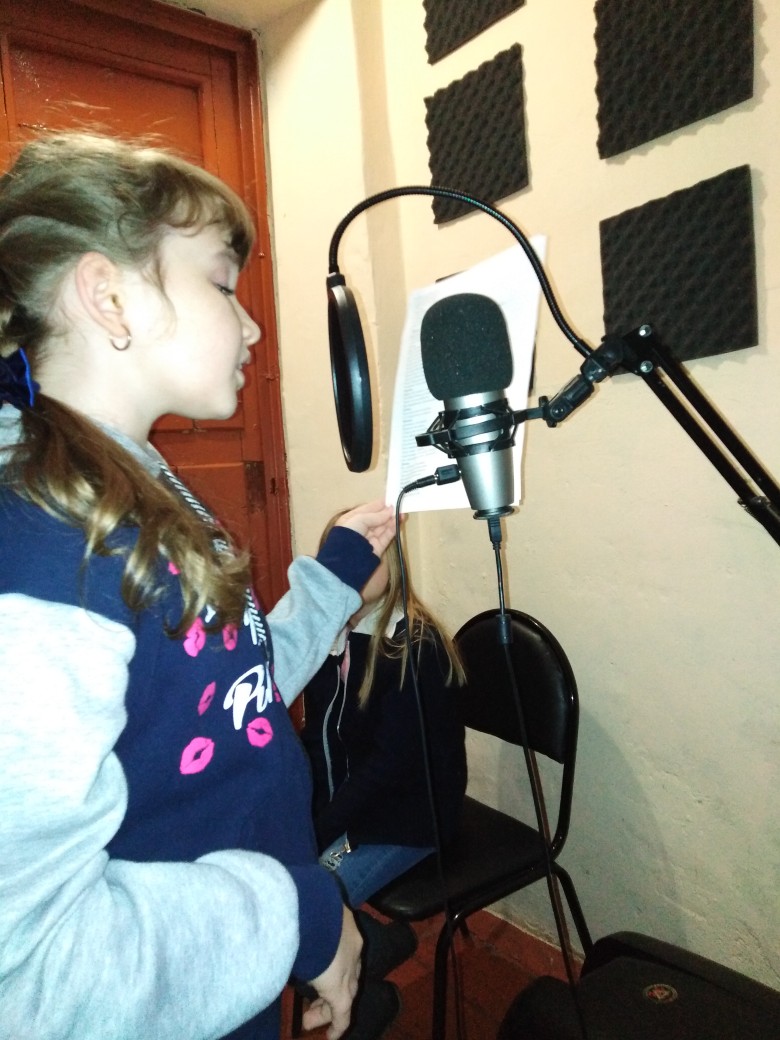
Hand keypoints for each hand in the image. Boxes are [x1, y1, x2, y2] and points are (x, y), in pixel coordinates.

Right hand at [302, 906, 361, 1038]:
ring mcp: (348, 968)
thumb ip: (299, 916)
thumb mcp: (303, 906)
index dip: (331, 962)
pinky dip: (336, 1024)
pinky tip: (331, 1036)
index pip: (342, 948)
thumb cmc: (303, 902)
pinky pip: (342, 1012)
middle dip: (329, 987)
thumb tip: (282, 916)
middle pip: (345, 973)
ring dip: (326, 1007)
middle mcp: (351, 946)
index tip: (318, 971)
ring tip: (308, 1021)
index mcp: (344, 924)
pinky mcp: (340, 989)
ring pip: (343, 993)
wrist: (312, 908)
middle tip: (312, 1001)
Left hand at [334, 500, 395, 557]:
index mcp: (351, 520)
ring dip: (392, 519)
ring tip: (402, 512)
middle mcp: (360, 529)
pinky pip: (386, 536)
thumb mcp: (360, 519)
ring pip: (383, 527)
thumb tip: (390, 509)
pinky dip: (393, 529)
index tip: (390, 499)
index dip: (378, 505)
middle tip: (399, 505)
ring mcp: (369, 539)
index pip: (367, 510)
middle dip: (387, 512)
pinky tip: (398, 521)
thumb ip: (376, 515)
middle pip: (376, 518)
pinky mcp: (378, 547)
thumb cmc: (349, 533)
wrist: (347, 558)